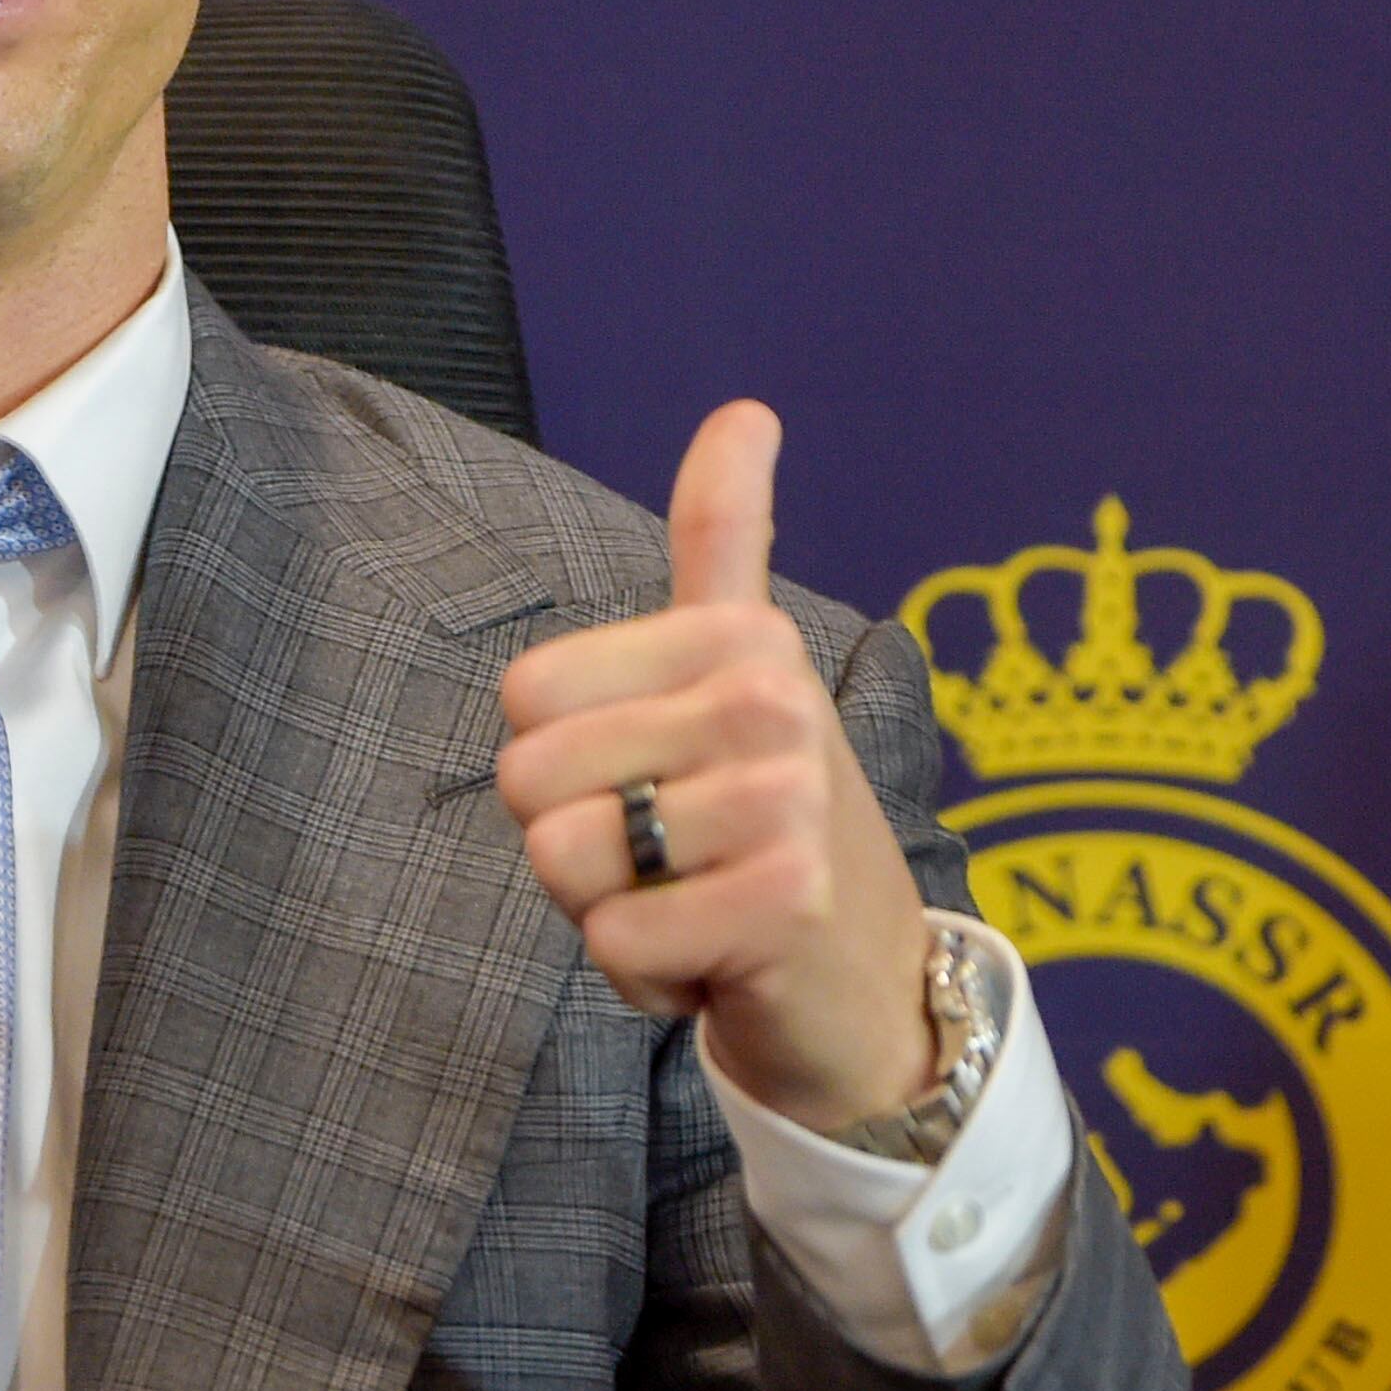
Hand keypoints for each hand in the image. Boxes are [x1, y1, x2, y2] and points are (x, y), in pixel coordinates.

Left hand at [491, 402, 939, 1133]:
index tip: (657, 782)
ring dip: (610, 911)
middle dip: (577, 845)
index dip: (560, 763)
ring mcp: (784, 802)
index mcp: (739, 636)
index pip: (523, 695)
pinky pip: (611, 942)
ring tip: (696, 902)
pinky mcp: (781, 905)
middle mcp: (768, 700)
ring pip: (559, 860)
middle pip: (526, 780)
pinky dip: (645, 975)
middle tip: (676, 859)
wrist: (867, 983)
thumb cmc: (764, 823)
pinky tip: (716, 962)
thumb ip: (724, 538)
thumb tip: (747, 407)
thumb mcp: (739, 672)